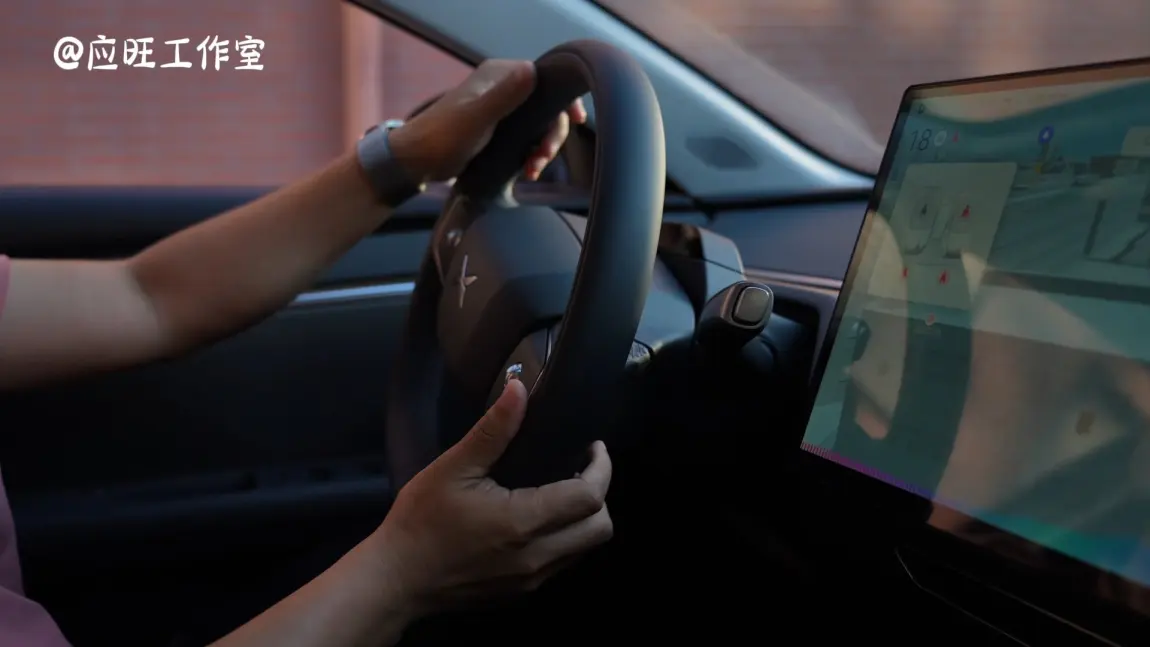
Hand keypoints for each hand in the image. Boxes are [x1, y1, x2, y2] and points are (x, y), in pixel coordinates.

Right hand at [371, 379, 612, 613]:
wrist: (395, 580)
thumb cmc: (420, 521)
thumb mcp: (453, 468)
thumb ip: (493, 429)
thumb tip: (519, 388)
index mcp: (523, 522)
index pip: (590, 497)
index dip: (601, 468)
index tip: (592, 447)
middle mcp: (536, 556)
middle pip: (600, 528)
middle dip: (600, 494)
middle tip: (580, 468)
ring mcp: (531, 580)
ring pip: (585, 549)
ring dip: (585, 519)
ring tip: (563, 489)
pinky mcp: (522, 592)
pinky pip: (563, 563)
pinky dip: (566, 539)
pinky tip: (541, 518)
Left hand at [388, 59, 587, 181]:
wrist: (417, 163)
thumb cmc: (443, 138)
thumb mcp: (477, 117)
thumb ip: (504, 96)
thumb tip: (533, 71)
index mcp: (499, 75)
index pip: (545, 77)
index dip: (564, 99)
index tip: (577, 121)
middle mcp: (503, 88)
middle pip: (546, 106)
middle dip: (551, 134)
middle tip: (542, 157)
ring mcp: (501, 110)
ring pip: (539, 125)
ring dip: (542, 148)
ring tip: (533, 169)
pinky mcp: (499, 131)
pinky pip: (527, 138)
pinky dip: (531, 154)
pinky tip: (527, 170)